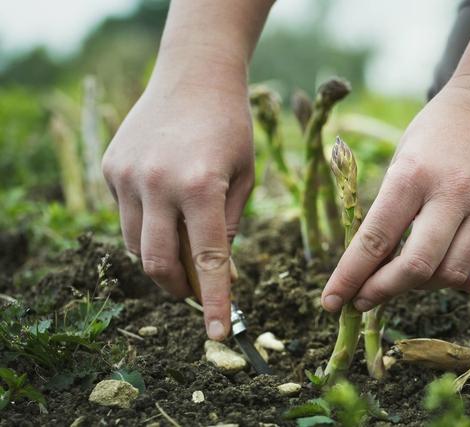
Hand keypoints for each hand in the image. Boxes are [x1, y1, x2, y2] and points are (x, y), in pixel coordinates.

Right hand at [102, 71, 253, 339]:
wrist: (194, 75)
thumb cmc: (231, 126)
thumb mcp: (244, 176)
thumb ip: (229, 225)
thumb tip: (217, 270)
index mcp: (200, 186)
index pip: (208, 260)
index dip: (214, 302)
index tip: (219, 334)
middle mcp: (156, 184)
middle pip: (158, 263)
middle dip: (178, 288)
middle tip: (196, 291)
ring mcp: (127, 176)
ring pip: (135, 244)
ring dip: (160, 259)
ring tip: (183, 248)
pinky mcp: (110, 168)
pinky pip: (125, 215)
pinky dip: (146, 226)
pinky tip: (164, 206)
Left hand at [322, 83, 469, 311]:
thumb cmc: (434, 139)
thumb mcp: (399, 163)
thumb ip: (387, 214)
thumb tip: (369, 272)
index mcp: (412, 174)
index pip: (374, 239)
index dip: (349, 277)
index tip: (332, 302)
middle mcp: (454, 190)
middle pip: (415, 266)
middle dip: (381, 291)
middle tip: (364, 300)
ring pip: (455, 274)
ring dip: (425, 287)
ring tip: (412, 275)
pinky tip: (460, 280)